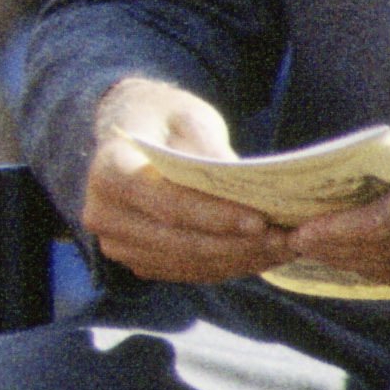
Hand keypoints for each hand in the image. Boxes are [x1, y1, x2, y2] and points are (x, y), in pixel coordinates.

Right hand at [76, 77, 285, 283]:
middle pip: (178, 240)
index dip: (214, 216)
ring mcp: (116, 243)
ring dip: (240, 259)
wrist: (137, 135)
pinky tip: (263, 254)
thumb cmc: (167, 121)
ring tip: (284, 248)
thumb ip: (209, 148)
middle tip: (286, 240)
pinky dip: (228, 266)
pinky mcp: (137, 261)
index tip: (260, 220)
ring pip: (187, 262)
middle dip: (237, 243)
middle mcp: (102, 214)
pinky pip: (188, 271)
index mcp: (108, 172)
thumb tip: (243, 182)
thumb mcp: (189, 118)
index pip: (166, 203)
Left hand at [271, 103, 389, 294]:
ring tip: (321, 253)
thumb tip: (341, 171)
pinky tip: (358, 262)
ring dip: (356, 265)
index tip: (302, 232)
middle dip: (338, 250)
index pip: (382, 221)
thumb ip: (388, 149)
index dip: (338, 231)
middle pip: (387, 251)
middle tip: (300, 244)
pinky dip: (385, 274)